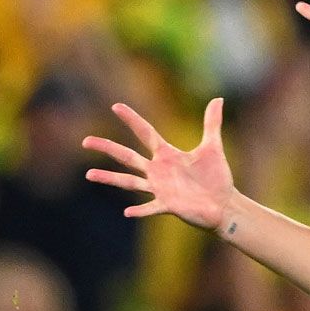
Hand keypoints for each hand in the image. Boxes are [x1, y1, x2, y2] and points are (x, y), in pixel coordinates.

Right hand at [83, 99, 238, 233]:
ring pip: (129, 182)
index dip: (131, 119)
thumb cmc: (216, 178)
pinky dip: (140, 210)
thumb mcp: (213, 147)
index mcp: (166, 155)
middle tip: (85, 141)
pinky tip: (127, 212)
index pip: (145, 132)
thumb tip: (218, 98)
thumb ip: (211, 123)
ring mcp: (160, 188)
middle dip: (107, 148)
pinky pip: (150, 208)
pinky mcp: (168, 205)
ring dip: (110, 178)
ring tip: (89, 174)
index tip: (115, 106)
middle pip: (127, 156)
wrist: (224, 204)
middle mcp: (158, 171)